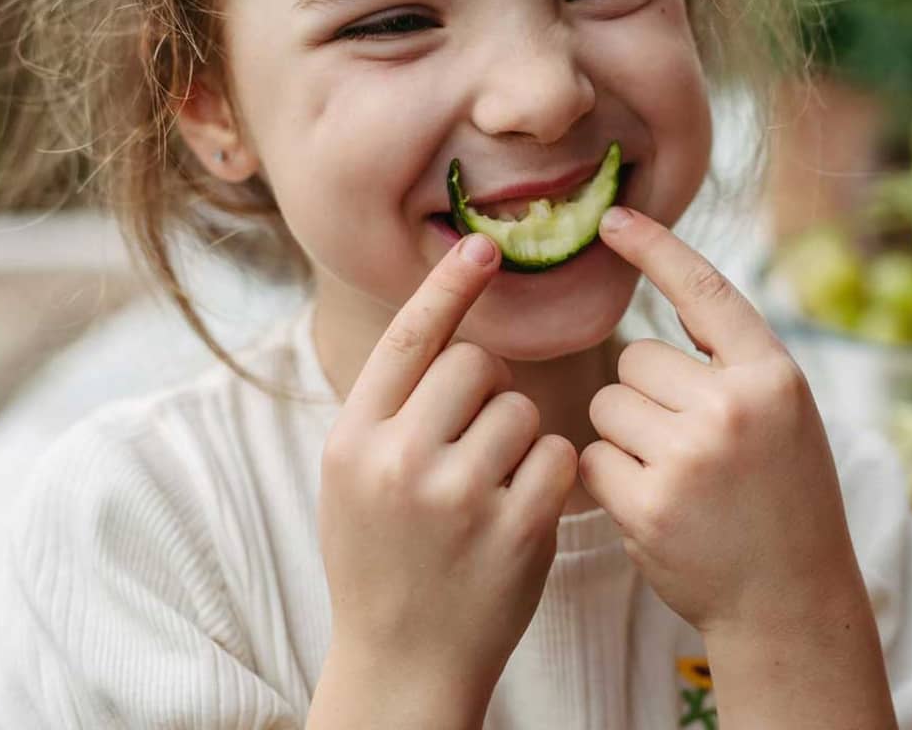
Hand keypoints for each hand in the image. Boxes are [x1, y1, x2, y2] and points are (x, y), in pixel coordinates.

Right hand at [312, 234, 578, 727]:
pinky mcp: (515, 531)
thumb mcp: (353, 479)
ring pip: (522, 410)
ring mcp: (458, 498)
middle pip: (477, 366)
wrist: (402, 664)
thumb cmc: (383, 560)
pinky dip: (551, 476)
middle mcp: (399, 462)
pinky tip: (522, 512)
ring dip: (521, 439)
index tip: (482, 247)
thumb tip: (443, 323)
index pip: (406, 340)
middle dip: (488, 392)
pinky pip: (558, 457)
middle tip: (473, 442)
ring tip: (490, 490)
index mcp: (353, 441)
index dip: (447, 287)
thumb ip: (389, 410)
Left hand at [578, 206, 870, 640]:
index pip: (704, 288)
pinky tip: (654, 508)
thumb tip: (670, 290)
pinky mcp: (649, 504)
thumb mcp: (785, 414)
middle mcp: (734, 406)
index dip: (655, 247)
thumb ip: (735, 360)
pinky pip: (591, 458)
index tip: (612, 219)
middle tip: (691, 449)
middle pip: (634, 359)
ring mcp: (690, 457)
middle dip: (645, 397)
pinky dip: (609, 480)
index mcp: (773, 375)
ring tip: (677, 479)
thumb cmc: (783, 499)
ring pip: (607, 405)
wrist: (790, 600)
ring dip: (625, 437)